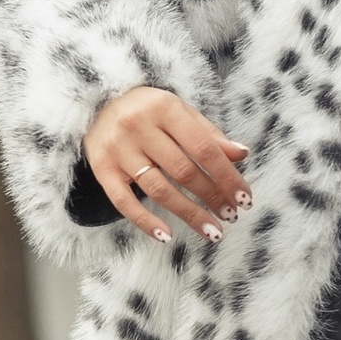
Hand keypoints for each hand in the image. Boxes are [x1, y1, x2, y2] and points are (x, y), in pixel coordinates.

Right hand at [84, 84, 251, 244]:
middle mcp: (138, 127)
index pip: (203, 148)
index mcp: (164, 108)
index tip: (244, 198)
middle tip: (231, 216)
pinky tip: (167, 236)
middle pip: (183, 171)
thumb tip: (241, 155)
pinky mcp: (102, 169)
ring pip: (159, 190)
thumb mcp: (178, 111)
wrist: (96, 103)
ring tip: (212, 231)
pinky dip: (145, 222)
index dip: (227, 176)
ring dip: (189, 214)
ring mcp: (118, 149)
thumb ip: (208, 134)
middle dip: (212, 197)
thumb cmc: (147, 109)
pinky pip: (124, 202)